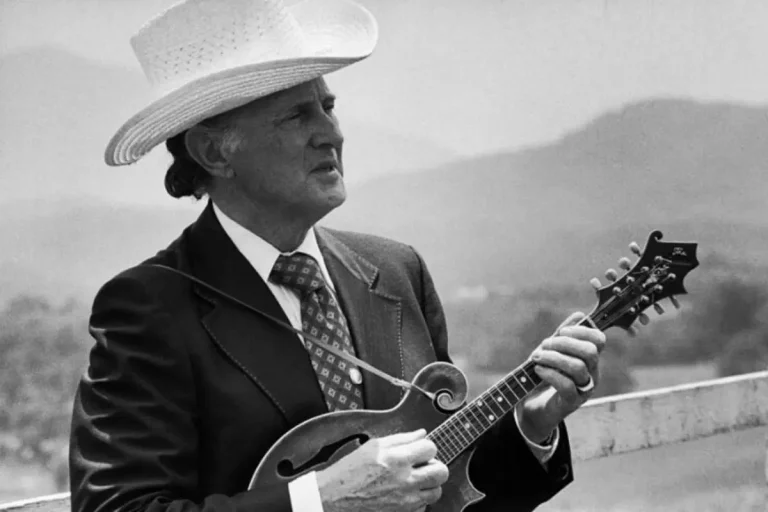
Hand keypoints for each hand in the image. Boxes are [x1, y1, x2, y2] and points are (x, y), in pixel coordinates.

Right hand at [316, 429, 448, 511]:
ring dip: (429, 485)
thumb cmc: (348, 472)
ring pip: (436, 492)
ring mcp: (405, 501)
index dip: (426, 448)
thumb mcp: (372, 447)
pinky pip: (423, 507)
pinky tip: (405, 494)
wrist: (333, 499)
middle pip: (441, 472)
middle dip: (435, 466)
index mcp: (396, 459)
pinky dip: (418, 501)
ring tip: (416, 481)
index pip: (430, 448)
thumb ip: (400, 439)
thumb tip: (421, 434)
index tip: (419, 451)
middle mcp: (404, 480)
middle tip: (423, 466)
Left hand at [517, 312, 605, 441]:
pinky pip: (567, 385)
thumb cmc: (544, 375)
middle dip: (564, 343)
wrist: (532, 405)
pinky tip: (538, 369)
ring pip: (578, 367)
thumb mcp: (552, 351)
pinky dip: (550, 373)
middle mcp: (592, 373)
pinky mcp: (572, 402)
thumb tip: (579, 315)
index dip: (581, 331)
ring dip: (553, 357)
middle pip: (590, 352)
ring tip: (536, 357)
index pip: (599, 340)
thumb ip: (564, 335)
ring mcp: (584, 389)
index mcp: (590, 358)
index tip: (561, 332)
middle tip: (545, 345)